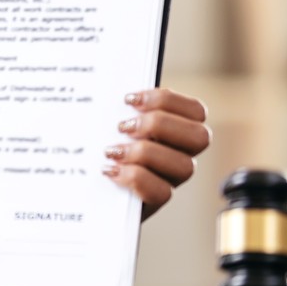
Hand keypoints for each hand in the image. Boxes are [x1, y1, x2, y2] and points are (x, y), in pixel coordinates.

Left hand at [105, 88, 209, 219]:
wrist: (87, 187)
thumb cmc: (98, 144)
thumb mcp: (108, 120)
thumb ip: (119, 106)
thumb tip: (108, 85)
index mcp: (175, 128)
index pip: (196, 111)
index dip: (167, 100)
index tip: (129, 99)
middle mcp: (181, 154)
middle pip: (200, 137)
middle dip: (160, 125)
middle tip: (123, 126)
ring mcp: (171, 178)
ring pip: (185, 166)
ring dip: (145, 153)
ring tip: (113, 151)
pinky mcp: (155, 200)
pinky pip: (162, 192)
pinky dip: (135, 178)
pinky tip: (111, 170)